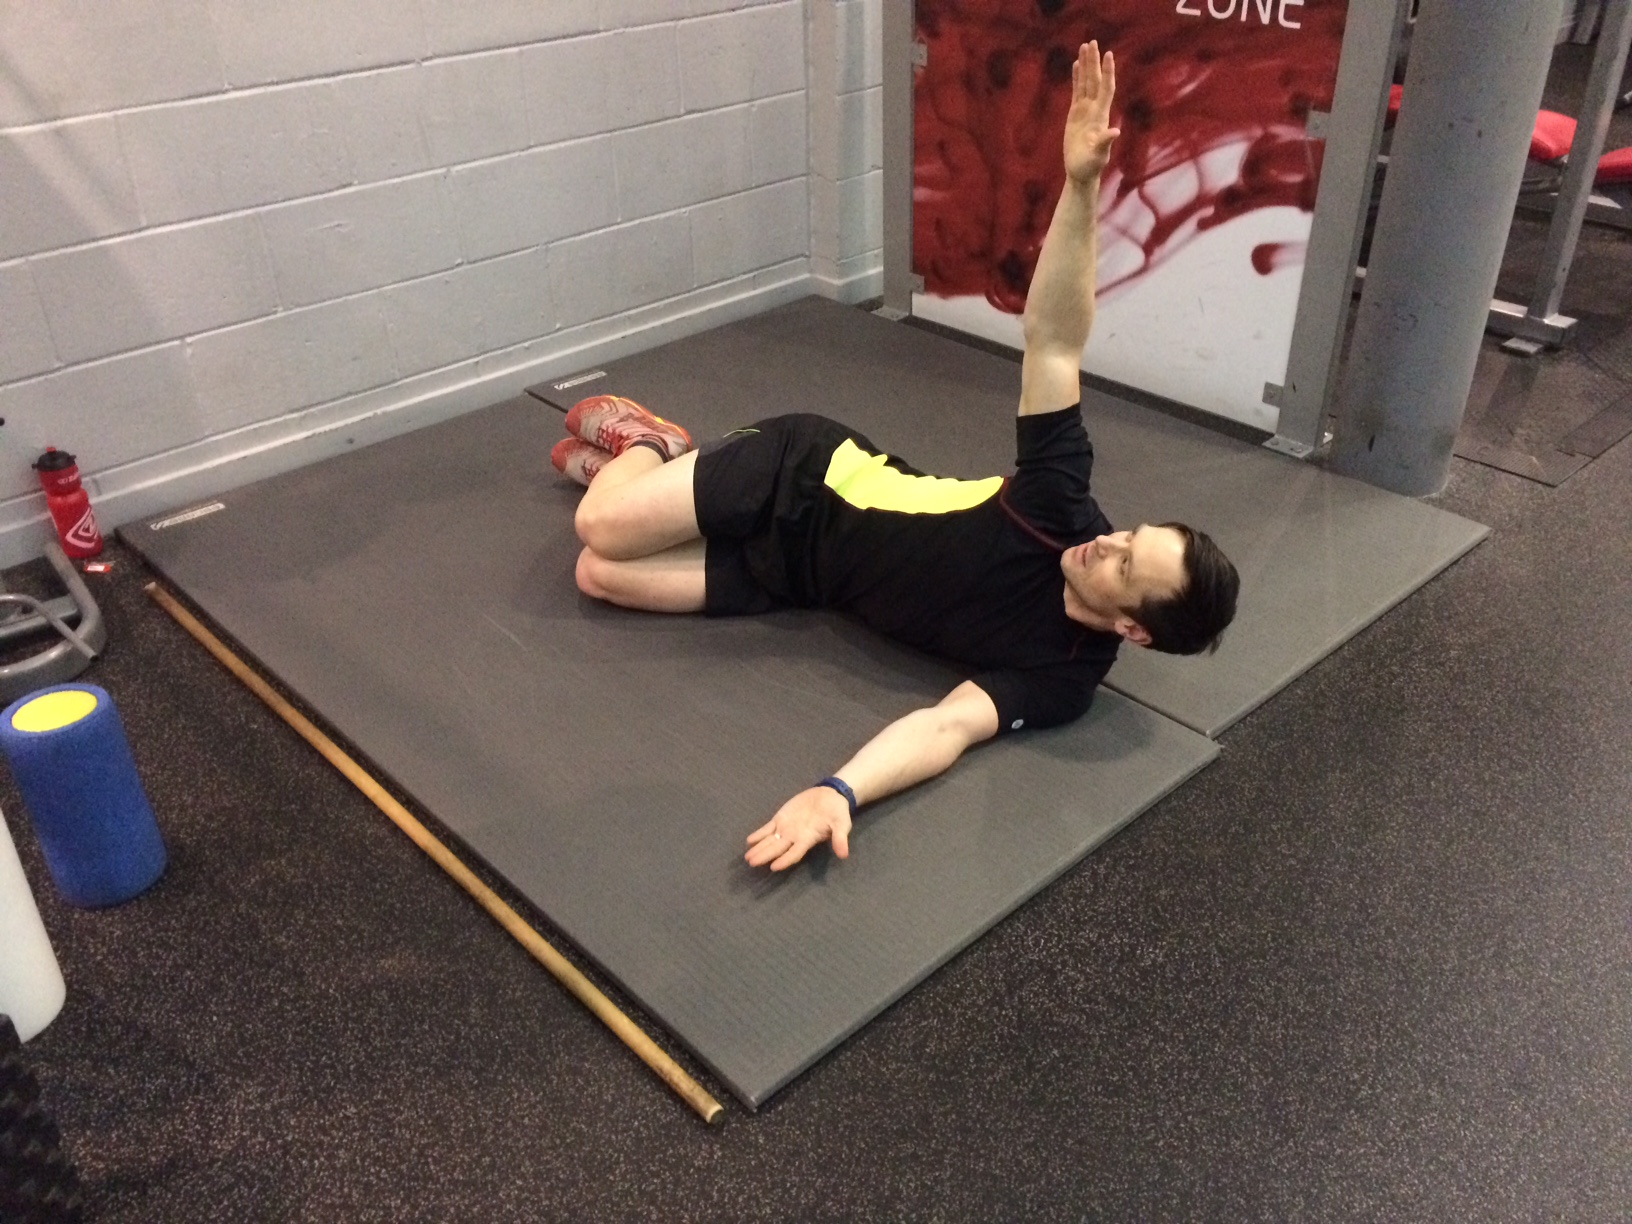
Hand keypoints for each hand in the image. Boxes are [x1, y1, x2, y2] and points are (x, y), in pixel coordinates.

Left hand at [745, 786, 852, 870]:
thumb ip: (840, 838)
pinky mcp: (781, 818)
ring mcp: (786, 828)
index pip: (794, 853)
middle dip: (764, 856)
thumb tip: (844, 855)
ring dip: (759, 849)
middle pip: (777, 849)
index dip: (785, 860)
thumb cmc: (837, 812)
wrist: (830, 796)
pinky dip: (759, 835)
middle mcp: (795, 837)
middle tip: (751, 863)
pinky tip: (749, 841)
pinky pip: (768, 828)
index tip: (774, 867)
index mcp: (808, 839)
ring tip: (747, 858)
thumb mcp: (842, 824)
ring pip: (770, 841)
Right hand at [1063, 41, 1119, 185]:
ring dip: (1086, 65)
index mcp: (1100, 116)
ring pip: (1086, 83)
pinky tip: (1076, 65)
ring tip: (1084, 47)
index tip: (1108, 55)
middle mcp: (1094, 110)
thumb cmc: (1090, 166)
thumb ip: (1105, 142)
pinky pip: (1077, 91)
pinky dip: (1077, 78)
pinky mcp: (1075, 115)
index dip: (1107, 72)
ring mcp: (1085, 111)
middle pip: (1095, 80)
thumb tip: (1115, 131)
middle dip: (1094, 62)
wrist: (1081, 172)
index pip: (1105, 88)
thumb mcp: (1098, 156)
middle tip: (1092, 42)